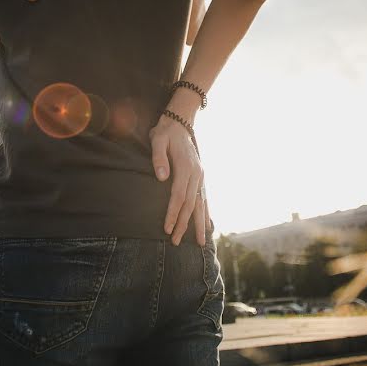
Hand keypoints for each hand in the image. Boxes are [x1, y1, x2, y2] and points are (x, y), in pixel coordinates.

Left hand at [150, 116, 206, 245]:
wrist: (180, 123)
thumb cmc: (165, 133)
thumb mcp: (157, 139)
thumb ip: (158, 158)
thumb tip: (161, 177)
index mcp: (186, 168)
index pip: (178, 197)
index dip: (173, 214)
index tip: (166, 229)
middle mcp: (197, 174)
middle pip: (190, 205)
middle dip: (184, 225)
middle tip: (175, 242)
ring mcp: (201, 177)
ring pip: (201, 204)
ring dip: (199, 224)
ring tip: (200, 243)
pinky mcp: (200, 177)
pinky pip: (205, 199)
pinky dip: (207, 213)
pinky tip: (209, 226)